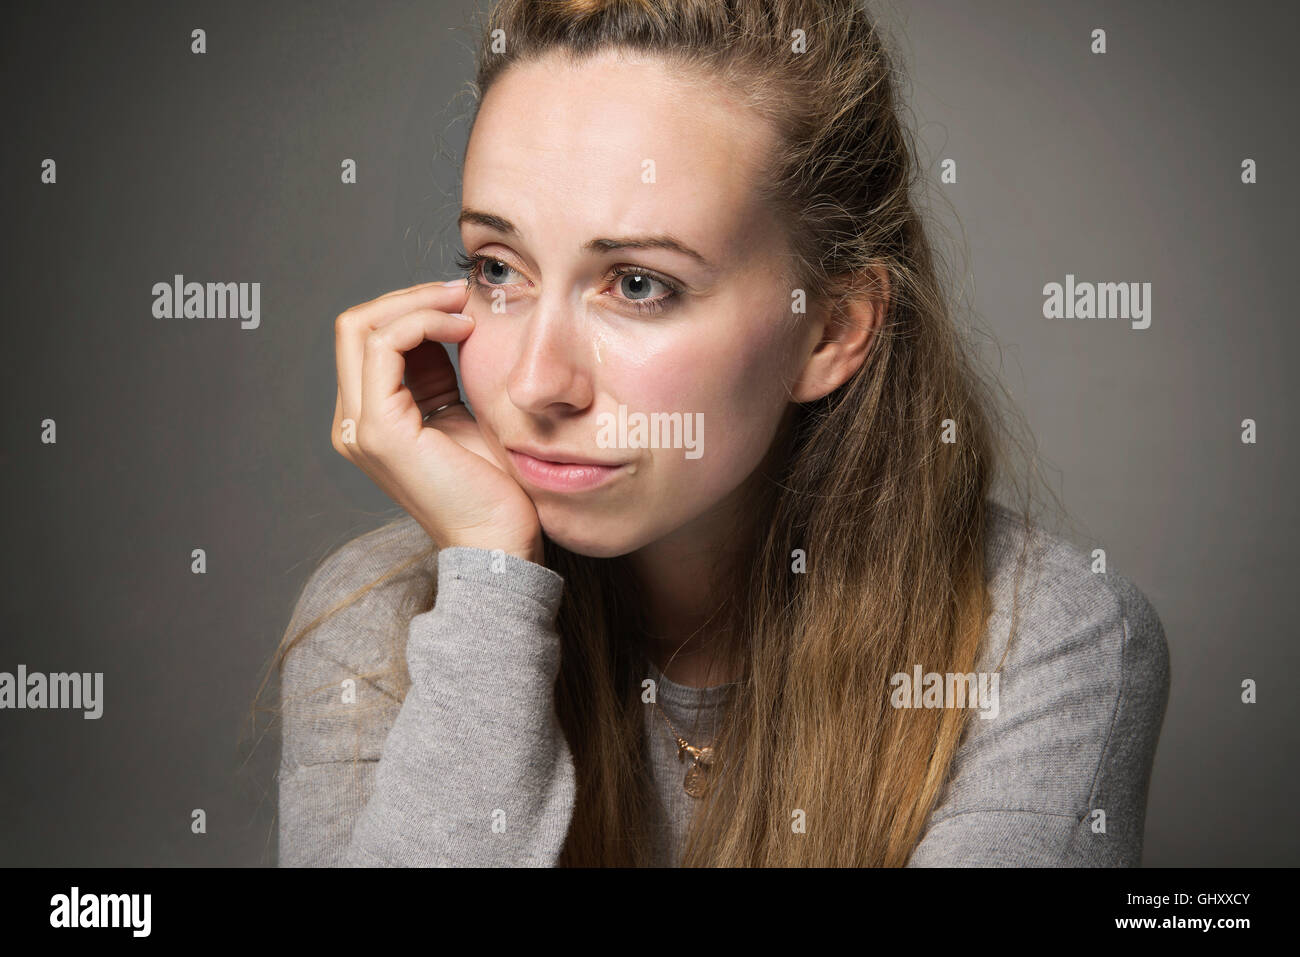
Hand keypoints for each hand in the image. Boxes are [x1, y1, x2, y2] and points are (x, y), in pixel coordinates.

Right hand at [331, 280, 542, 563]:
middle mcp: (354, 422)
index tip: (460, 301)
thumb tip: (448, 321)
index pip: (368, 338)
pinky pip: (384, 346)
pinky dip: (421, 323)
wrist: (499, 542)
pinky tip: (461, 330)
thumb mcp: (462, 413)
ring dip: (417, 304)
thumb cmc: (493, 487)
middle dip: (409, 297)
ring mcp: (360, 427)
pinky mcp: (379, 429)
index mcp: (373, 418)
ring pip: (362, 327)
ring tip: (463, 307)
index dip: (411, 308)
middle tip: (459, 292)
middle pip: (354, 326)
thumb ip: (440, 375)